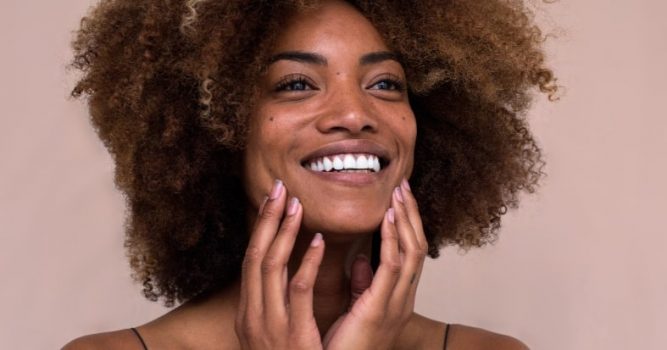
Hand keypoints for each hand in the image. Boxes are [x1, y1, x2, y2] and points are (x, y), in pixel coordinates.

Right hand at [235, 179, 324, 349]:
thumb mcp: (277, 332)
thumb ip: (284, 301)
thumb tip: (297, 269)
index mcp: (249, 313)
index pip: (252, 261)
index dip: (261, 229)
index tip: (272, 202)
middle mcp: (252, 315)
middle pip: (255, 256)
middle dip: (266, 221)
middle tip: (279, 189)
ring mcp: (268, 325)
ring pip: (270, 267)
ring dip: (283, 232)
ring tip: (297, 204)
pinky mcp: (291, 335)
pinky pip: (298, 291)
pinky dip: (306, 263)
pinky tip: (318, 241)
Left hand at [323, 179, 427, 349]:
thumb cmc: (348, 345)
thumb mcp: (358, 310)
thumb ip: (363, 285)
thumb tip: (362, 261)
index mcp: (397, 296)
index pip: (409, 253)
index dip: (407, 225)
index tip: (399, 199)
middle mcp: (403, 298)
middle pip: (417, 247)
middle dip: (412, 216)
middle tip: (403, 186)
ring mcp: (396, 303)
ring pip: (412, 252)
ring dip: (406, 220)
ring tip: (399, 194)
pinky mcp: (380, 308)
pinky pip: (393, 267)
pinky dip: (393, 239)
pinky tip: (388, 219)